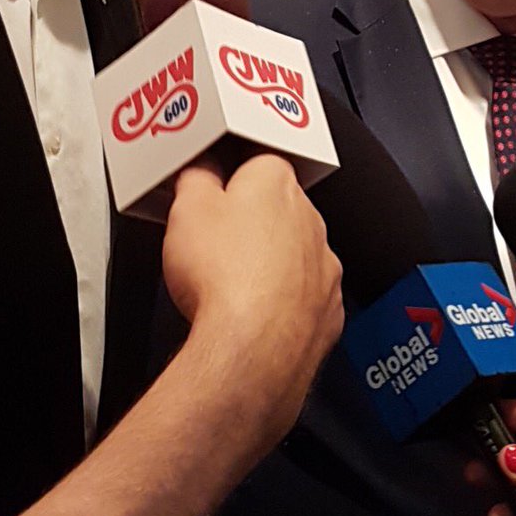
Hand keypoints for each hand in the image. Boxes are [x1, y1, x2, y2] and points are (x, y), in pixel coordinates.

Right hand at [163, 153, 343, 437]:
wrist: (251, 351)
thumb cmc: (224, 281)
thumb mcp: (187, 209)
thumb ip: (196, 178)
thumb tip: (200, 171)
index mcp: (276, 182)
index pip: (254, 163)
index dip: (225, 182)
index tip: (207, 199)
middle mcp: (309, 219)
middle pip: (277, 209)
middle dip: (249, 223)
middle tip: (213, 245)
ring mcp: (323, 265)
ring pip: (294, 253)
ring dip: (269, 264)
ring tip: (231, 285)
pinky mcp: (328, 309)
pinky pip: (305, 296)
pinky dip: (284, 303)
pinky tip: (254, 314)